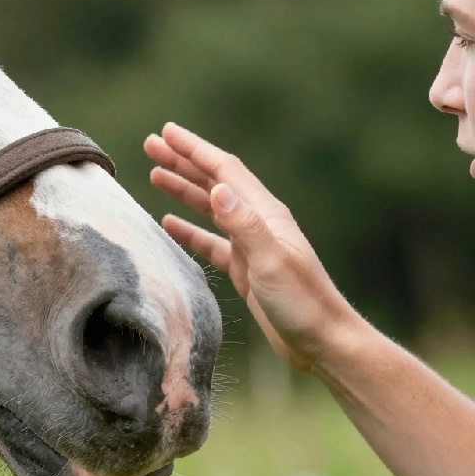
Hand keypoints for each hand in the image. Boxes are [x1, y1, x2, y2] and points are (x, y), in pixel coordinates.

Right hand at [143, 123, 359, 372]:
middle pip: (214, 181)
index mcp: (265, 214)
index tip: (167, 132)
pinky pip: (210, 240)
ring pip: (210, 207)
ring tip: (154, 174)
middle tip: (151, 144)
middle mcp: (257, 223)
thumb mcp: (271, 262)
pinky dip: (188, 228)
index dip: (195, 149)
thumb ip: (244, 225)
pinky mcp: (245, 268)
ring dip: (183, 189)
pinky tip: (169, 223)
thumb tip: (218, 190)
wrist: (324, 343)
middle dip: (183, 161)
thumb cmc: (303, 303)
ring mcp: (251, 245)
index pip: (224, 170)